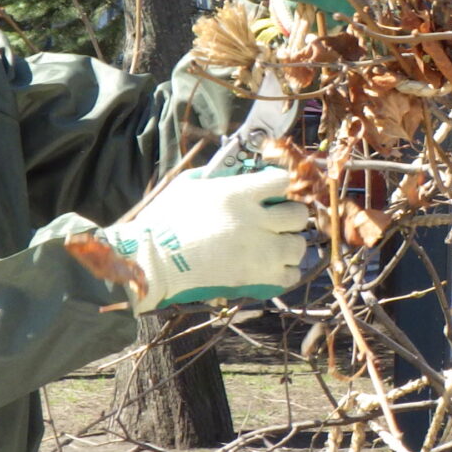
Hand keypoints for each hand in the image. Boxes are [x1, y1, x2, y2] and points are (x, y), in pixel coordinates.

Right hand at [88, 166, 310, 312]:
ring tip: (273, 246)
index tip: (270, 192)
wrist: (152, 263)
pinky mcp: (257, 279)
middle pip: (298, 214)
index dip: (278, 185)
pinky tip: (269, 267)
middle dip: (289, 216)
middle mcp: (256, 221)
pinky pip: (290, 275)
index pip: (282, 181)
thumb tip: (234, 172)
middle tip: (275, 221)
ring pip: (299, 246)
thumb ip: (217, 176)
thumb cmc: (164, 221)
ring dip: (288, 244)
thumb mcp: (187, 185)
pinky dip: (283, 272)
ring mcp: (260, 252)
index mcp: (239, 194)